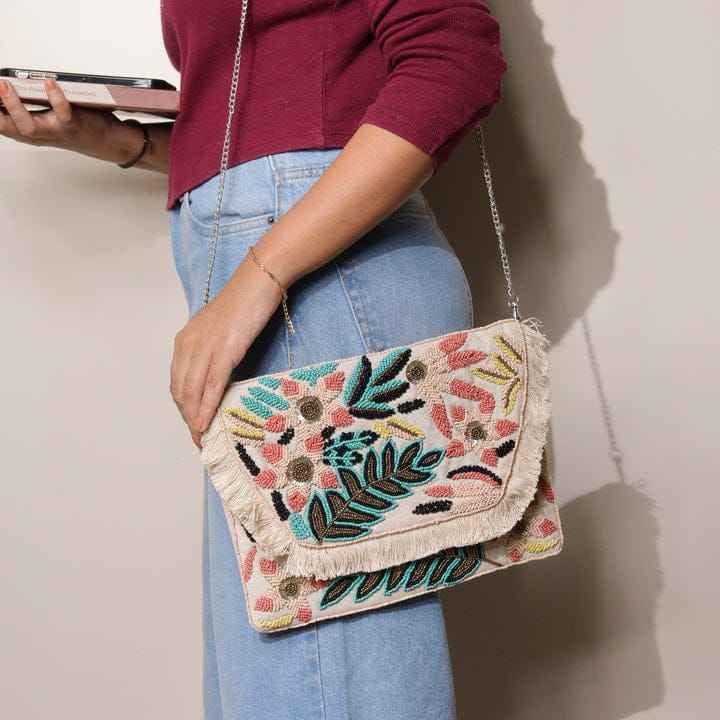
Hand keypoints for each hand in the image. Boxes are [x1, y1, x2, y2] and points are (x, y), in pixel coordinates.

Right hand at [0, 78, 114, 152]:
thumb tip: (7, 87)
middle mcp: (38, 133)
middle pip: (7, 127)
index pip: (0, 122)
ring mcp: (55, 132)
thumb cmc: (75, 125)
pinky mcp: (73, 127)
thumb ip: (27, 106)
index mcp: (28, 129)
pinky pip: (63, 115)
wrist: (107, 142)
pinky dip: (56, 99)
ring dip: (14, 106)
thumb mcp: (46, 116)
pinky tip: (50, 84)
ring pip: (29, 126)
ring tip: (5, 85)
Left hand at [170, 256, 284, 448]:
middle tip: (198, 439)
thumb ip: (214, 352)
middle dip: (187, 418)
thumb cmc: (245, 303)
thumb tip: (218, 377)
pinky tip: (208, 422)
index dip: (183, 407)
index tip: (192, 425)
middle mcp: (188, 345)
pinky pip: (211, 385)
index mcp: (185, 340)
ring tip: (202, 438)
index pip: (178, 381)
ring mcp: (204, 348)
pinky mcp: (223, 350)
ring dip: (195, 418)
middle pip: (181, 390)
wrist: (259, 283)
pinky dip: (207, 407)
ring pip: (192, 392)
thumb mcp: (221, 330)